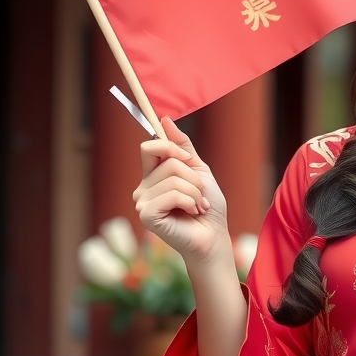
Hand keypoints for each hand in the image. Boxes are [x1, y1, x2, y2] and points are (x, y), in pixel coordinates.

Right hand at [133, 116, 228, 266]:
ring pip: (174, 177)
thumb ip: (182, 147)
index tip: (187, 158)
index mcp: (152, 175)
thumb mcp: (199, 170)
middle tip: (199, 195)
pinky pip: (172, 194)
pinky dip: (190, 202)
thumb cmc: (207, 206)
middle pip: (168, 160)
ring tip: (197, 207)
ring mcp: (142, 202)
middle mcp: (143, 187)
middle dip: (193, 176)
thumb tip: (164, 119)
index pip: (149, 146)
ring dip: (195, 192)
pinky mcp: (146, 215)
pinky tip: (191, 213)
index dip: (171, 147)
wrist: (213, 236)